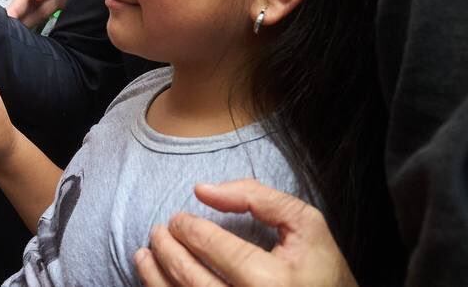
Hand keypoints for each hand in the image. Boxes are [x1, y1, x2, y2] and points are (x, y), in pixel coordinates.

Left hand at [134, 180, 355, 286]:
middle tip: (158, 232)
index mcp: (271, 282)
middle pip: (192, 280)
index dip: (189, 229)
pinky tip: (156, 283)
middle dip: (168, 251)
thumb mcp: (305, 225)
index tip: (177, 219)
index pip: (215, 249)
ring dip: (155, 278)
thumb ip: (257, 197)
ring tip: (144, 255)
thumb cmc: (323, 272)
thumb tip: (203, 190)